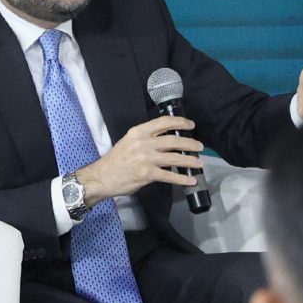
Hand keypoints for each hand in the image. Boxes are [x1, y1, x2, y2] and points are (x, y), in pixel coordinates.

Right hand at [75, 114, 202, 202]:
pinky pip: (170, 176)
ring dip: (190, 161)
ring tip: (199, 163)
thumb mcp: (129, 142)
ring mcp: (146, 159)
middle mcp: (144, 143)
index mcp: (139, 132)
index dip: (180, 122)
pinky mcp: (147, 174)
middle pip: (174, 140)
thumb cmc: (116, 160)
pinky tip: (191, 180)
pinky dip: (182, 179)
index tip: (191, 125)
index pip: (164, 122)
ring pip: (175, 158)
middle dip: (190, 143)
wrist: (102, 177)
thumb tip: (166, 141)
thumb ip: (146, 140)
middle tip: (200, 146)